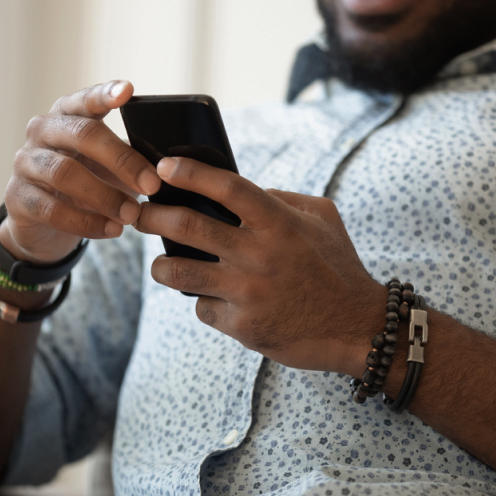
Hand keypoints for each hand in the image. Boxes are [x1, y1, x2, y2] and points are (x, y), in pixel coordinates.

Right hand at [0, 81, 161, 262]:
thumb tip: (166, 167)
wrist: (44, 225)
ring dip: (105, 196)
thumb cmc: (85, 184)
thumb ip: (128, 159)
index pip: (85, 99)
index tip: (127, 91)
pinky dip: (87, 223)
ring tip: (132, 215)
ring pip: (65, 174)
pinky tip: (112, 230)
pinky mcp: (16, 196)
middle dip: (122, 160)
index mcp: (67, 115)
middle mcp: (42, 131)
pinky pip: (53, 209)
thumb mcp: (106, 166)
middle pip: (81, 134)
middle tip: (152, 185)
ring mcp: (25, 162)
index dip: (104, 94)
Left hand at [134, 156, 387, 374]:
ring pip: (179, 273)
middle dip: (152, 216)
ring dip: (161, 266)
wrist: (357, 328)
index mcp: (279, 223)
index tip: (163, 167)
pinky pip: (203, 307)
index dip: (191, 174)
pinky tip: (214, 299)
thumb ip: (283, 198)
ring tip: (160, 264)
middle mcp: (260, 255)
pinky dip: (203, 302)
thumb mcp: (323, 218)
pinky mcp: (242, 326)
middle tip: (138, 212)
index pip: (227, 188)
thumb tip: (239, 191)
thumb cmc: (337, 267)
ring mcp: (248, 292)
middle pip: (188, 227)